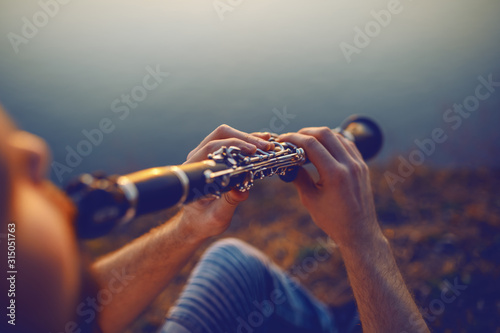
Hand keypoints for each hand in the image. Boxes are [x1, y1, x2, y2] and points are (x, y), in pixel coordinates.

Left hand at [180, 125, 273, 240]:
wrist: (197, 222)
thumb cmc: (204, 221)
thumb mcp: (217, 216)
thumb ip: (228, 202)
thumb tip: (241, 191)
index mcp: (194, 173)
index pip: (212, 148)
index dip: (233, 145)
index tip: (252, 151)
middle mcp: (197, 159)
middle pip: (220, 135)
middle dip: (244, 138)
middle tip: (264, 147)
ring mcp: (205, 156)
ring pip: (226, 135)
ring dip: (248, 137)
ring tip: (267, 143)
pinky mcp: (215, 157)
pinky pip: (231, 142)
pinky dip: (247, 141)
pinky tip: (262, 143)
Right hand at [278, 127, 381, 248]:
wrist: (359, 233)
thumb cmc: (333, 220)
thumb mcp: (310, 200)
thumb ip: (299, 177)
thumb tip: (289, 163)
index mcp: (335, 174)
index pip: (311, 144)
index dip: (294, 138)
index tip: (283, 140)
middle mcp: (349, 165)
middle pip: (325, 134)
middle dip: (306, 132)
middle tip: (293, 139)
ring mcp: (358, 164)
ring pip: (337, 136)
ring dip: (320, 136)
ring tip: (306, 144)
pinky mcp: (363, 166)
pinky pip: (348, 144)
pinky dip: (334, 142)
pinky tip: (324, 148)